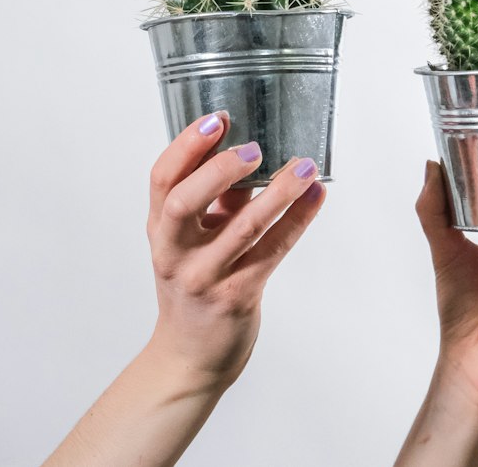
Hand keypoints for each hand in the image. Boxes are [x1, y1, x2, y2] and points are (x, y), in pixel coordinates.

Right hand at [44, 113, 325, 466]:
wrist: (190, 358)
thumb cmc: (196, 281)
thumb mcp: (194, 237)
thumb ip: (218, 195)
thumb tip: (250, 146)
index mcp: (161, 229)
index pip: (162, 180)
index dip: (187, 146)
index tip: (218, 118)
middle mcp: (175, 252)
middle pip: (183, 202)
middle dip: (219, 170)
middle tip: (255, 148)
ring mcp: (204, 277)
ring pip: (241, 228)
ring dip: (278, 192)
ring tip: (305, 166)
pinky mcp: (236, 296)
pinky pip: (272, 251)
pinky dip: (297, 219)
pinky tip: (316, 195)